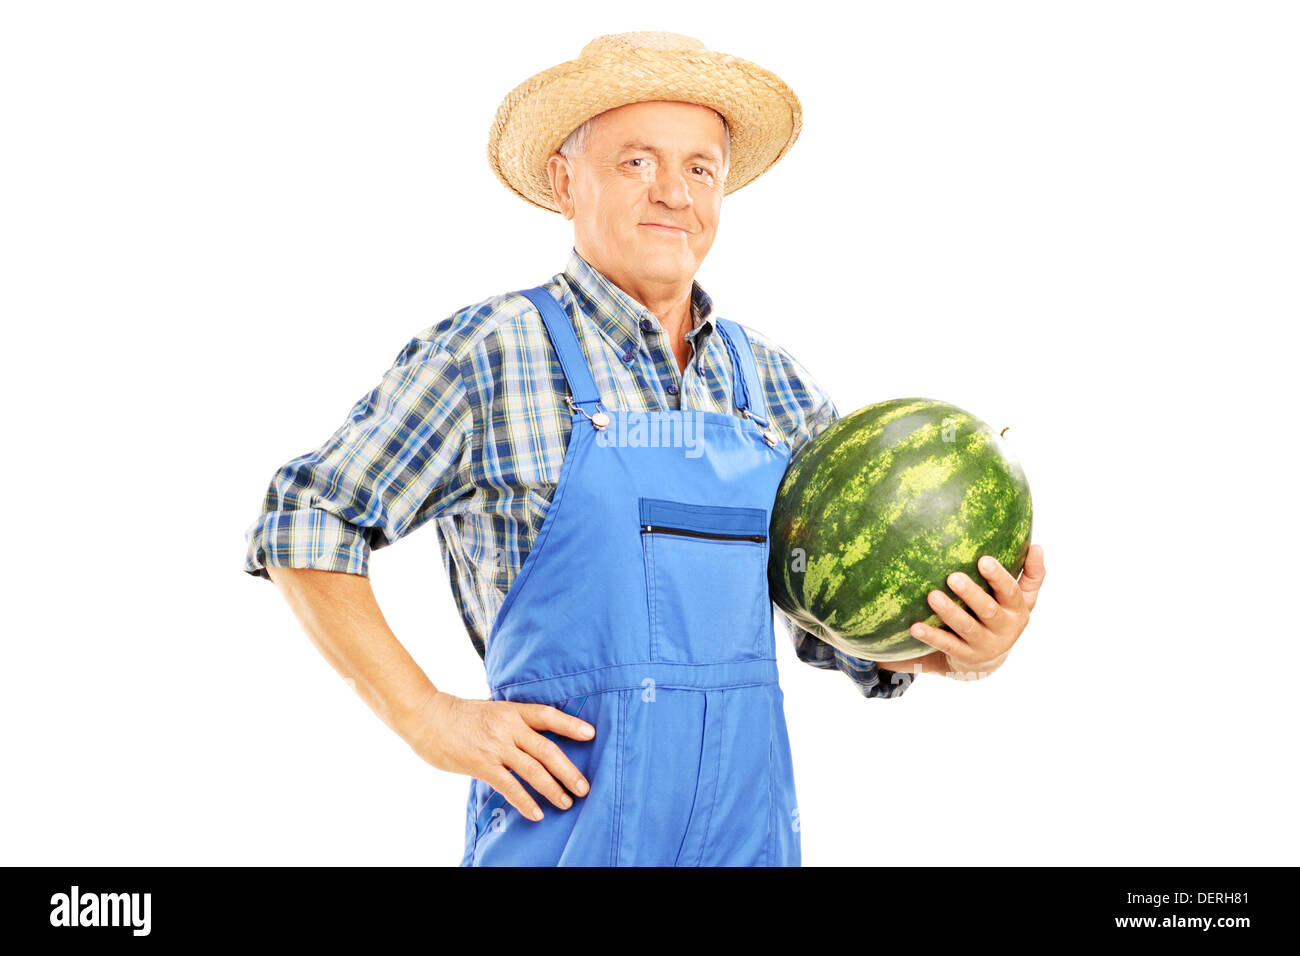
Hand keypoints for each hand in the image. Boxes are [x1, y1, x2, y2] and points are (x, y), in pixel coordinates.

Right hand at [404, 689, 595, 821]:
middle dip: (569, 771)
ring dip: (553, 788)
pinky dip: (525, 801)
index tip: (591, 734)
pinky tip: (537, 813)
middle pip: (547, 749)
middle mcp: (508, 728)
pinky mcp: (482, 764)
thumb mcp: (491, 708)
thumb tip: (530, 727)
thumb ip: (511, 717)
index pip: (548, 715)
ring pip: (533, 770)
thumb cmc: (459, 714)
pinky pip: (509, 786)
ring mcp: (496, 747)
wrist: (427, 717)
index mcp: (513, 711)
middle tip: (584, 787)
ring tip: (566, 802)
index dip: (571, 725)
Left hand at [907, 544, 1045, 678]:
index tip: (983, 560)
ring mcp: (985, 645)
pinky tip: (915, 627)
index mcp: (1018, 610)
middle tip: (953, 577)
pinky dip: (932, 636)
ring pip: (967, 628)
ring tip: (932, 596)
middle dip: (971, 594)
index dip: (998, 577)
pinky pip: (947, 645)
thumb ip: (1032, 574)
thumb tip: (1038, 546)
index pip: (1011, 592)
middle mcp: (1005, 629)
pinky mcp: (966, 657)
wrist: (989, 660)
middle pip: (988, 610)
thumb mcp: (1021, 599)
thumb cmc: (1002, 615)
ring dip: (950, 612)